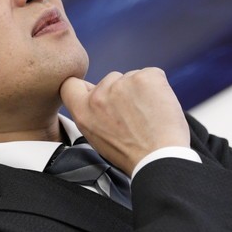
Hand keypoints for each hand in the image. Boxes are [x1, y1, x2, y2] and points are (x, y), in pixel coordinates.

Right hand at [60, 68, 189, 175]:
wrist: (160, 157)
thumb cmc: (132, 154)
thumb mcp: (97, 137)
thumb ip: (92, 114)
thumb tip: (97, 98)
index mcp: (83, 111)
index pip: (71, 84)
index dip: (86, 88)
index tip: (98, 95)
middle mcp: (99, 94)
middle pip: (110, 79)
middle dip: (121, 91)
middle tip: (134, 115)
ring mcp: (122, 83)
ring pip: (131, 77)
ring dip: (140, 90)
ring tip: (149, 114)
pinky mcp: (146, 77)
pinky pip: (152, 74)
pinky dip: (158, 87)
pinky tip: (160, 106)